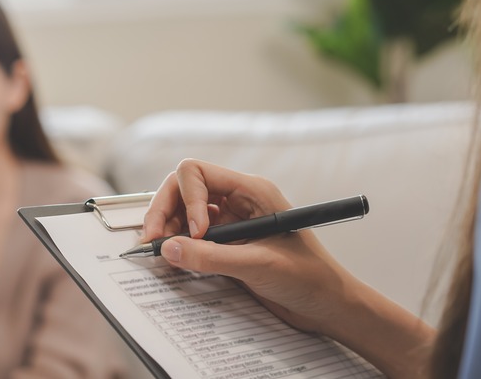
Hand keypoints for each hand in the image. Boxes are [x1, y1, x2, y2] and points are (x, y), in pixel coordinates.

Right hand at [141, 159, 358, 333]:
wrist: (328, 306)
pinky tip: (176, 260)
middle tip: (152, 240)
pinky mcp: (227, 243)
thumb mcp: (259, 265)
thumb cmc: (310, 277)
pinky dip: (178, 245)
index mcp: (252, 191)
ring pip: (183, 212)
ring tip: (161, 252)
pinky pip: (192, 235)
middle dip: (164, 210)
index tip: (194, 233)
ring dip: (167, 228)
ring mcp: (231, 221)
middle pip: (183, 189)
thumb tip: (168, 249)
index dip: (186, 200)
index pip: (198, 173)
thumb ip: (212, 257)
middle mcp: (238, 200)